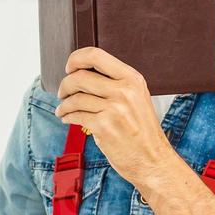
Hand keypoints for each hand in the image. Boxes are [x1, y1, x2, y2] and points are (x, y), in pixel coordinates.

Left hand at [54, 47, 176, 188]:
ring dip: (63, 105)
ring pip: (75, 98)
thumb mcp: (137, 98)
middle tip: (62, 93)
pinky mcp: (104, 126)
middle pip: (80, 76)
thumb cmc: (142, 131)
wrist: (153, 160)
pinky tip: (67, 119)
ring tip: (62, 110)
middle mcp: (124, 90)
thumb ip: (116, 84)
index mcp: (132, 79)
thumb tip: (84, 74)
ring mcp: (114, 108)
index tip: (69, 68)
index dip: (76, 59)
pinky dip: (67, 117)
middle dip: (65, 85)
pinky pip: (75, 115)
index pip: (96, 55)